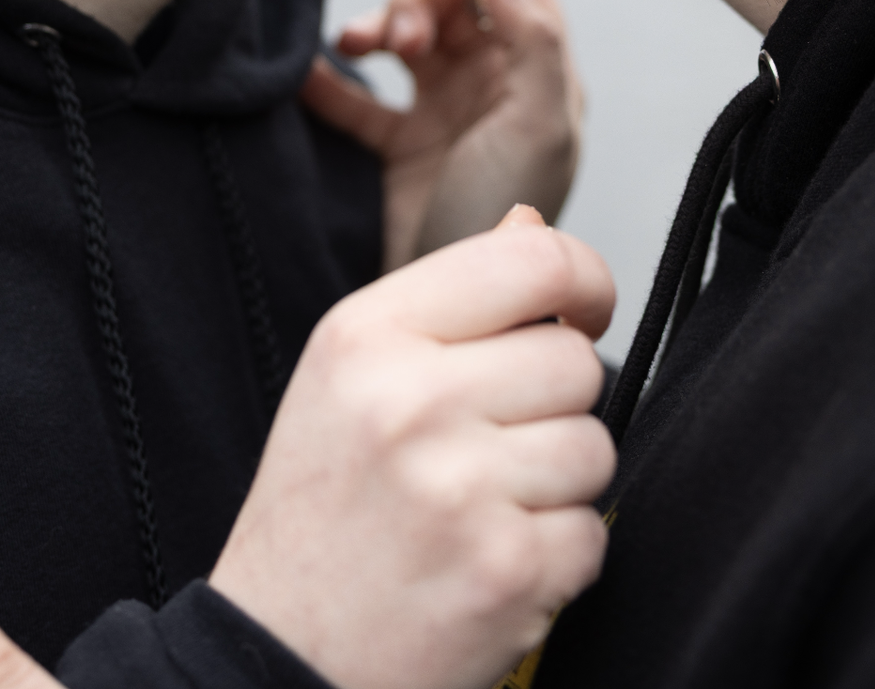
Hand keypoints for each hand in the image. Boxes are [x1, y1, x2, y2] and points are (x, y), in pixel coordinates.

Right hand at [209, 206, 615, 688]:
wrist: (278, 654)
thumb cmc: (319, 513)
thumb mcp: (349, 379)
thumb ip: (446, 302)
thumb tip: (532, 228)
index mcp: (367, 337)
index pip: (533, 260)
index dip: (584, 280)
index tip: (584, 311)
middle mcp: (410, 403)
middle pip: (578, 362)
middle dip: (556, 406)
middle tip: (492, 447)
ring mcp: (460, 490)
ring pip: (596, 449)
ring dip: (559, 486)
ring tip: (482, 509)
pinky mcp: (505, 571)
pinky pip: (593, 535)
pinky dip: (555, 558)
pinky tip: (487, 562)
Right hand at [304, 0, 582, 269]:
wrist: (453, 311)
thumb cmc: (506, 219)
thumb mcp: (540, 127)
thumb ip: (534, 41)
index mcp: (540, 75)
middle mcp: (496, 86)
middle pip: (454, 1)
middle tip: (402, 40)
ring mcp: (444, 112)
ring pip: (408, 34)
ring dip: (380, 25)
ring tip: (359, 45)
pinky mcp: (398, 145)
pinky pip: (357, 94)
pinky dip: (328, 78)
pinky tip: (309, 76)